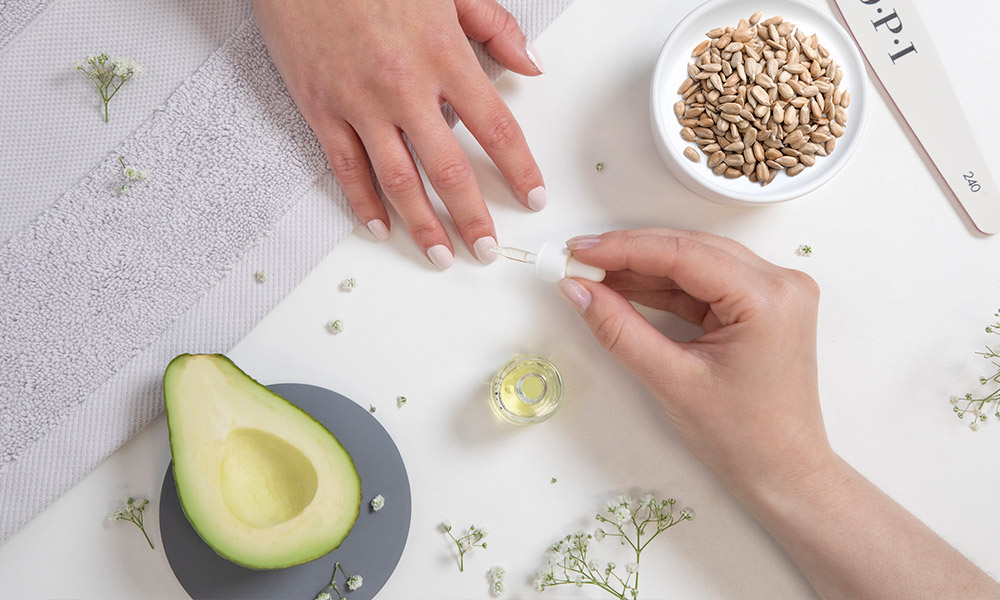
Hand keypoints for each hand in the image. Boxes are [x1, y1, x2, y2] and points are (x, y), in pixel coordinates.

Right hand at [253, 0, 546, 268]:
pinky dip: (363, 203)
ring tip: (440, 256)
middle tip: (486, 249)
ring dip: (422, 225)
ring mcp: (360, 104)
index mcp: (443, 56)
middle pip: (449, 170)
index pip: (495, 128)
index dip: (518, 169)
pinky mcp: (321, 109)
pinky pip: (346, 169)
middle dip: (471, 218)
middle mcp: (405, 88)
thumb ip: (494, 26)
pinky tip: (380, 228)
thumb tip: (530, 63)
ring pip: (398, 180)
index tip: (532, 197)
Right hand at [558, 229, 999, 598]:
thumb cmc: (742, 437)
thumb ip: (619, 329)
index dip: (625, 248)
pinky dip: (667, 286)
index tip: (580, 250)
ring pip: (697, 261)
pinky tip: (629, 287)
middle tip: (580, 259)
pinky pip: (706, 282)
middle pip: (691, 249)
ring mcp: (775, 292)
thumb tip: (578, 290)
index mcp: (768, 298)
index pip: (684, 254)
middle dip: (632, 253)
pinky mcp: (763, 305)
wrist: (783, 472)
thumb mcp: (671, 380)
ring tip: (596, 274)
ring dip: (646, 267)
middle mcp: (780, 284)